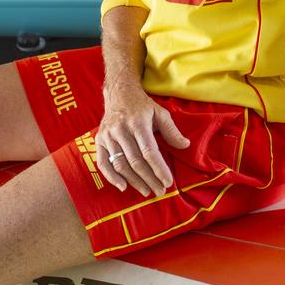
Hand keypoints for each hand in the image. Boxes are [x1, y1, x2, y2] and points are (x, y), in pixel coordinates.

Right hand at [96, 82, 189, 196]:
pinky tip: (123, 186)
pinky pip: (103, 163)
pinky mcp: (99, 140)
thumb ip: (171, 130)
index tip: (168, 182)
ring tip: (147, 191)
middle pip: (135, 161)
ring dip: (134, 181)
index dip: (159, 168)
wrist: (119, 93)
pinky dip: (111, 177)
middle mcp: (121, 130)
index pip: (149, 151)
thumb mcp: (160, 112)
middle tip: (160, 191)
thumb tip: (185, 146)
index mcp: (138, 122)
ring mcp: (108, 136)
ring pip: (121, 164)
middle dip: (149, 179)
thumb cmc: (142, 106)